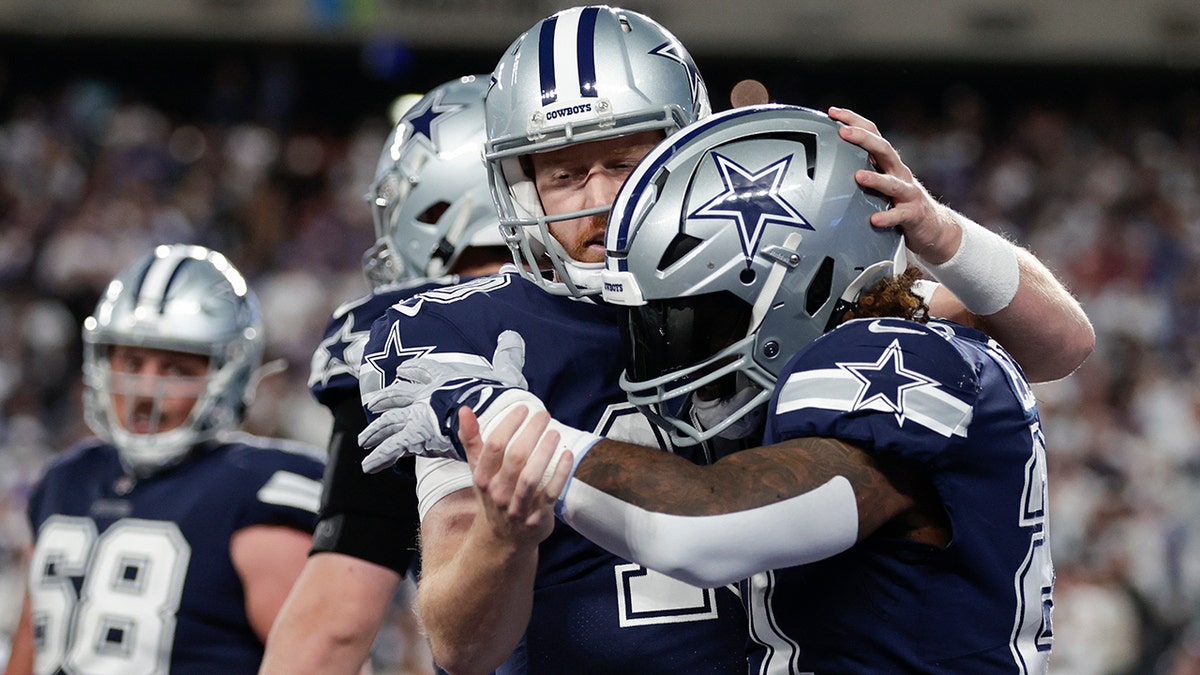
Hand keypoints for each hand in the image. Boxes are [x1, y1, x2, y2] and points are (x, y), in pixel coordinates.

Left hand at [358, 330, 527, 471]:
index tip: (403, 371)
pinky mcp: (415, 436)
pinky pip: (392, 449)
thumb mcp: (506, 372)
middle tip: (373, 404)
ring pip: (389, 423)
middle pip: (398, 396)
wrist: (488, 413)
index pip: (424, 371)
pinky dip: (379, 458)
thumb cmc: (498, 395)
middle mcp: (425, 396)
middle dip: (385, 400)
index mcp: (444, 379)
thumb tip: (512, 335)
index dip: (413, 371)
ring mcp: (417, 416)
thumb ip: (507, 356)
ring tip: (363, 440)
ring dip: (375, 431)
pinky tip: (368, 467)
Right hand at [458, 405, 573, 547]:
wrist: (502, 538)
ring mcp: (518, 506)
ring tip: (554, 433)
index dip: (509, 424)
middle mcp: (498, 492)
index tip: (523, 409)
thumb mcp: (478, 469)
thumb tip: (464, 410)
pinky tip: (567, 455)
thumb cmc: (492, 494)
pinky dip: (560, 474)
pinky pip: (551, 493)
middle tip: (543, 415)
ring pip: (531, 476)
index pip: (494, 446)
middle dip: (531, 432)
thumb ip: (471, 440)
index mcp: (483, 478)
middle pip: (516, 458)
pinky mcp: (537, 517)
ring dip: (545, 452)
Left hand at [828, 106, 961, 263]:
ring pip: (892, 183)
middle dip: (863, 138)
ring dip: (875, 179)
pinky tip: (874, 220)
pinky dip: (887, 216)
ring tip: (858, 177)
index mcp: (887, 162)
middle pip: (883, 149)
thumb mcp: (879, 182)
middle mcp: (898, 172)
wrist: (932, 225)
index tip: (832, 112)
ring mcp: (907, 192)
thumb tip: (822, 166)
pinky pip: (899, 215)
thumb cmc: (897, 202)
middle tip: (843, 132)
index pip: (872, 134)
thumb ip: (858, 171)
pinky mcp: (913, 213)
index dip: (854, 120)